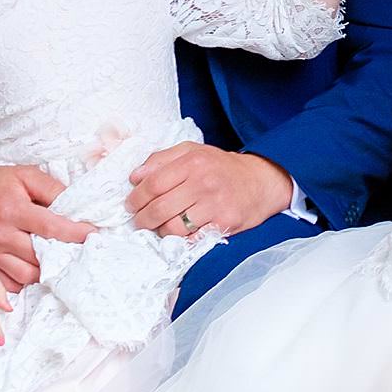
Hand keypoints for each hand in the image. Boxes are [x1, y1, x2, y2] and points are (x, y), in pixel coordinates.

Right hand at [0, 162, 94, 286]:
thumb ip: (52, 188)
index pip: (50, 227)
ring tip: (59, 260)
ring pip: (28, 275)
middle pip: (40, 255)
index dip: (75, 233)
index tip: (93, 235)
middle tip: (80, 250)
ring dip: (47, 270)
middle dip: (64, 254)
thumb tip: (76, 206)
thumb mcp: (25, 175)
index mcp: (11, 210)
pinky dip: (27, 280)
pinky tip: (37, 268)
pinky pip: (12, 285)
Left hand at [127, 142, 291, 236]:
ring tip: (159, 228)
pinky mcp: (225, 223)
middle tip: (139, 221)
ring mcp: (215, 204)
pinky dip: (181, 239)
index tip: (131, 204)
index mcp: (193, 161)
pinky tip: (180, 233)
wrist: (260, 181)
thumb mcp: (192, 151)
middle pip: (160, 208)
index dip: (136, 197)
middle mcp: (204, 182)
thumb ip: (161, 159)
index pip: (153, 183)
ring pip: (174, 227)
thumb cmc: (221, 167)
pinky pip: (193, 239)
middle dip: (142, 219)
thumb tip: (135, 177)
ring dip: (160, 231)